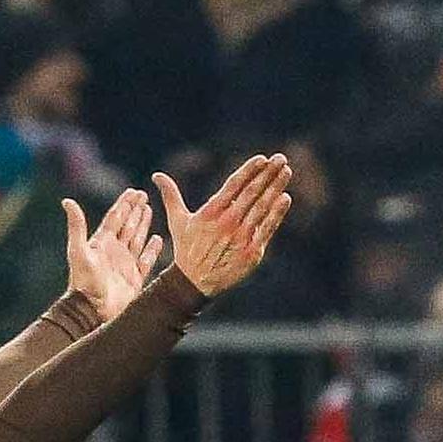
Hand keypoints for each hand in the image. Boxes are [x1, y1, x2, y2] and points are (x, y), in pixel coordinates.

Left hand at [61, 185, 162, 321]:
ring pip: (136, 239)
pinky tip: (158, 239)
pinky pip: (146, 260)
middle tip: (144, 195)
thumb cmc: (84, 283)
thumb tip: (67, 201)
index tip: (134, 191)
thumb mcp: (79, 251)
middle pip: (127, 225)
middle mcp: (113, 252)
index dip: (124, 204)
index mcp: (101, 243)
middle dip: (135, 210)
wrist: (93, 311)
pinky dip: (152, 249)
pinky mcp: (134, 278)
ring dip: (143, 224)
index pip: (115, 218)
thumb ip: (76, 226)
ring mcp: (124, 264)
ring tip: (149, 210)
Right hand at [156, 153, 294, 296]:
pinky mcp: (251, 252)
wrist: (194, 283)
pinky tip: (285, 198)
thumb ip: (171, 196)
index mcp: (210, 213)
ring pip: (262, 207)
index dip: (249, 170)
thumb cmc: (186, 248)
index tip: (262, 159)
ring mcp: (240, 237)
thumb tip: (156, 175)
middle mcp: (226, 223)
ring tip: (286, 171)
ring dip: (275, 187)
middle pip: (251, 193)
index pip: (233, 185)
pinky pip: (267, 228)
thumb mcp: (177, 221)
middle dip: (268, 174)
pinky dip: (277, 212)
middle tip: (280, 158)